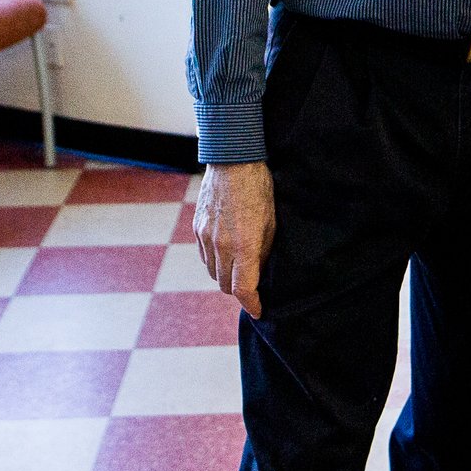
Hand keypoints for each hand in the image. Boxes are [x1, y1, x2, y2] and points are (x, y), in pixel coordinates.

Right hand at [194, 162, 276, 318]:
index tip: (259, 310)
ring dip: (225, 276)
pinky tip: (226, 252)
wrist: (233, 160)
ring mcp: (205, 236)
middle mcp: (221, 245)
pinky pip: (204, 256)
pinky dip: (214, 261)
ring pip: (212, 272)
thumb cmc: (260, 189)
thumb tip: (260, 271)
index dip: (252, 304)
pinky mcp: (197, 228)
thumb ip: (264, 251)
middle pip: (225, 285)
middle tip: (252, 288)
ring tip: (239, 269)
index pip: (243, 289)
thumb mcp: (272, 222)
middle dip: (239, 292)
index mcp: (243, 245)